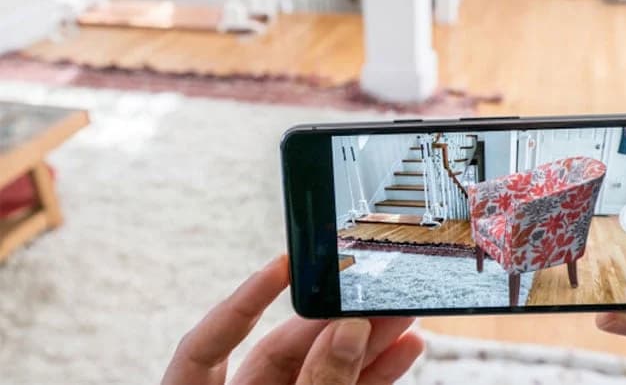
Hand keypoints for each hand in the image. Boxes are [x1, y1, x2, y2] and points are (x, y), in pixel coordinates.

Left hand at [162, 255, 423, 384]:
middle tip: (373, 291)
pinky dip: (377, 375)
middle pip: (282, 351)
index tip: (283, 263)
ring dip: (367, 343)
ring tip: (401, 313)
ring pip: (325, 371)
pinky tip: (404, 350)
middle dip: (333, 321)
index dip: (244, 299)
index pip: (208, 342)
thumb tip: (346, 333)